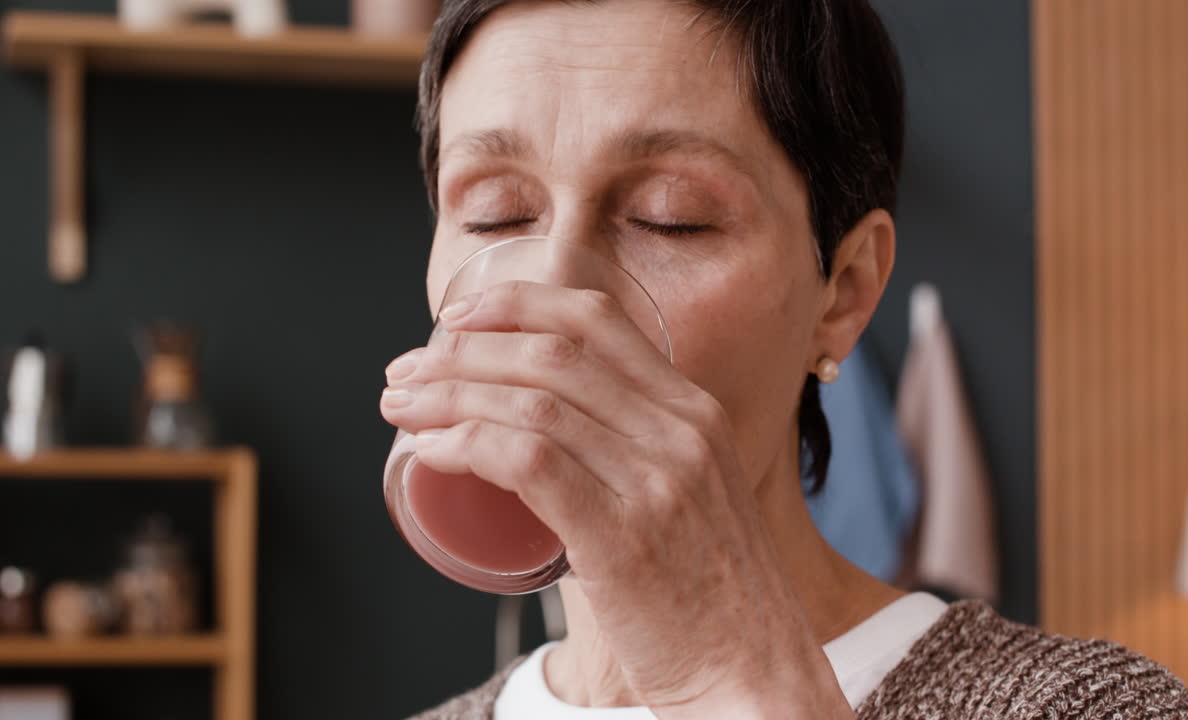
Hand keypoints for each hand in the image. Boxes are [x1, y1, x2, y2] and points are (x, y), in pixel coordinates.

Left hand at [381, 281, 852, 717]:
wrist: (756, 674)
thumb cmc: (711, 595)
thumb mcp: (695, 493)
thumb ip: (641, 454)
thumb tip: (552, 440)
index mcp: (695, 410)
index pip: (596, 319)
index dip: (514, 305)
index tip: (457, 319)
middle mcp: (680, 432)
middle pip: (551, 353)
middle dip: (461, 351)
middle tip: (407, 373)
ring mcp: (656, 481)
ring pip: (531, 403)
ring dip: (448, 396)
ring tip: (401, 409)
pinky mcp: (624, 537)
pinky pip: (528, 462)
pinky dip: (466, 444)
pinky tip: (430, 451)